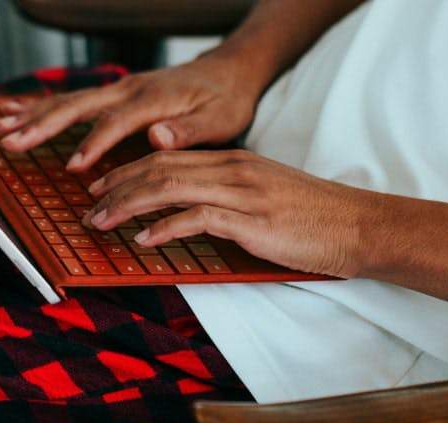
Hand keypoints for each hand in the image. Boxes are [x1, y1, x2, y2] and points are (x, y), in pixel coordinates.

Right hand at [0, 56, 261, 172]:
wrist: (229, 71)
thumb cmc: (226, 100)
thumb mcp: (220, 120)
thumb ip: (189, 130)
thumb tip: (157, 135)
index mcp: (154, 99)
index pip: (117, 122)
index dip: (95, 143)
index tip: (74, 166)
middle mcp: (130, 89)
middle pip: (79, 105)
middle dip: (42, 124)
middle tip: (11, 140)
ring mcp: (119, 89)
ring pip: (69, 100)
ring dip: (34, 115)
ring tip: (1, 129)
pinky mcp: (115, 93)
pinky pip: (74, 99)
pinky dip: (44, 107)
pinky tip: (19, 113)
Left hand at [81, 149, 377, 277]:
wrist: (359, 226)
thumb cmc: (313, 218)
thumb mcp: (264, 196)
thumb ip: (228, 197)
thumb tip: (191, 214)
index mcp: (232, 162)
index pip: (168, 158)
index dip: (129, 171)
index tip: (102, 187)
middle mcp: (232, 170)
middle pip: (159, 168)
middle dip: (117, 186)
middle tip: (88, 205)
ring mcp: (241, 192)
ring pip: (169, 187)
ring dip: (128, 205)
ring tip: (101, 221)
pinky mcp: (251, 219)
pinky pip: (197, 218)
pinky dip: (165, 228)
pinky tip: (143, 240)